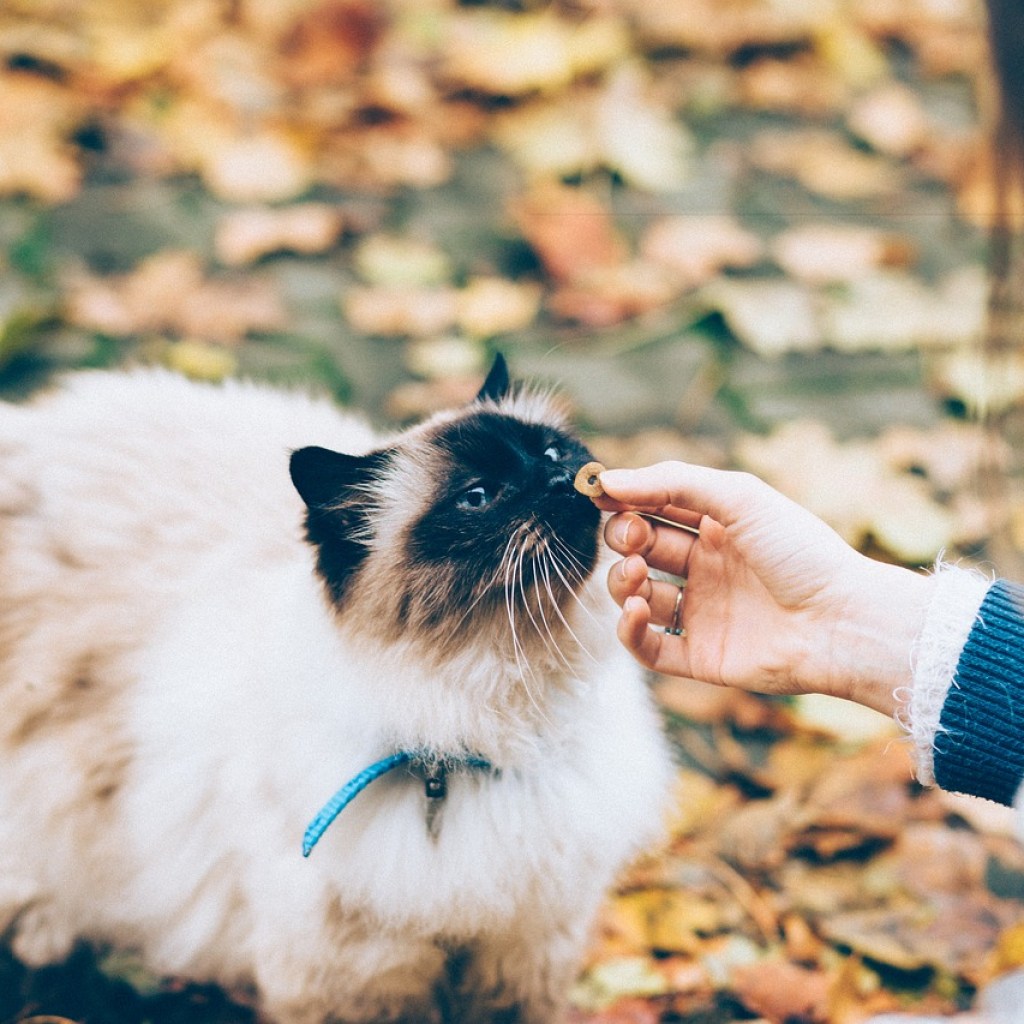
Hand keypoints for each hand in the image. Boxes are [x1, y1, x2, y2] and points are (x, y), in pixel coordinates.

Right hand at [597, 462, 934, 715]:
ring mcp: (702, 613)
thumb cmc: (800, 551)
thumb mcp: (738, 497)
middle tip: (633, 538)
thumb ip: (671, 482)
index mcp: (718, 528)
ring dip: (623, 581)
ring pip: (637, 596)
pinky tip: (637, 610)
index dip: (626, 502)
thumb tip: (607, 481)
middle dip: (623, 539)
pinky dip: (629, 630)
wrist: (841, 620)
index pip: (655, 509)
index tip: (600, 495)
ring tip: (639, 576)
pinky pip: (648, 647)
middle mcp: (706, 569)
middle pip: (641, 550)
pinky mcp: (700, 656)